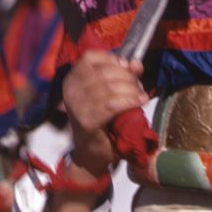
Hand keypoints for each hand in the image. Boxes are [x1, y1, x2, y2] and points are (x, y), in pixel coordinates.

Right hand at [62, 50, 147, 177]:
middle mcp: (70, 90)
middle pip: (103, 72)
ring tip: (141, 96)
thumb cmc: (102, 121)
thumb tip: (136, 63)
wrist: (92, 153)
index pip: (90, 57)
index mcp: (72, 79)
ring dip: (131, 90)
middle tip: (139, 87)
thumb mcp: (110, 93)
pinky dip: (130, 101)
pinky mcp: (86, 121)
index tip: (128, 68)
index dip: (113, 60)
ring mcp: (76, 106)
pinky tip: (140, 102)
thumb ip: (122, 76)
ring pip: (110, 88)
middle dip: (127, 77)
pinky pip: (112, 105)